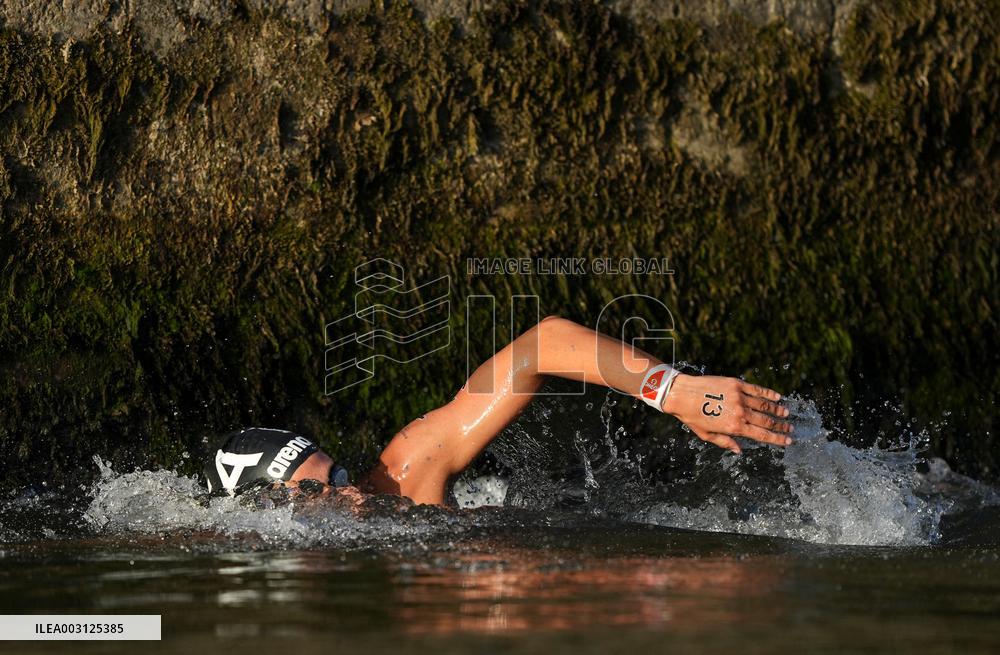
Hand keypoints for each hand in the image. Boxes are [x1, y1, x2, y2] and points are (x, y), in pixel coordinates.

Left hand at [660, 374, 791, 453]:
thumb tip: (739, 450)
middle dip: (781, 426)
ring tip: (786, 414)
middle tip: (791, 428)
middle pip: (766, 421)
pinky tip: (777, 396)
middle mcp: (740, 413)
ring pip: (765, 405)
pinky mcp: (736, 384)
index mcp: (734, 427)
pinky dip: (768, 393)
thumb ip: (725, 442)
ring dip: (777, 410)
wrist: (681, 394)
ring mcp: (739, 397)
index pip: (762, 435)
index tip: (788, 441)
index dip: (777, 439)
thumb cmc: (691, 417)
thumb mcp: (706, 435)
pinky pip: (756, 390)